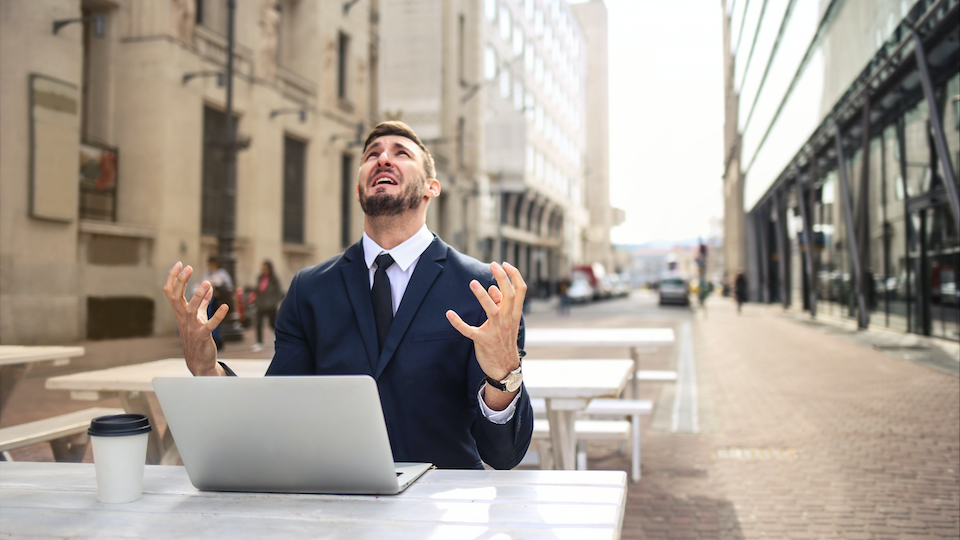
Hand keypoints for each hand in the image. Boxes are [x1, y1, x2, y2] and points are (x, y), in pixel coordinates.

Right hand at [162, 262, 226, 375]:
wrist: (199, 361)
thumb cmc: (197, 336)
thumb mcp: (199, 317)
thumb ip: (203, 302)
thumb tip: (209, 287)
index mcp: (180, 312)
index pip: (171, 292)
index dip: (173, 278)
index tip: (179, 263)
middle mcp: (183, 318)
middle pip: (176, 297)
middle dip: (181, 282)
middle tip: (188, 267)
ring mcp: (192, 328)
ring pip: (191, 310)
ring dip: (198, 296)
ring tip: (206, 283)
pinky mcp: (202, 337)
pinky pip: (209, 326)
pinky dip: (217, 316)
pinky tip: (225, 307)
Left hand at [446, 262, 525, 404]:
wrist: (505, 368)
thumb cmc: (504, 341)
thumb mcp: (507, 322)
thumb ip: (500, 305)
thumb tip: (492, 288)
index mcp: (514, 314)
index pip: (520, 290)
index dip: (514, 275)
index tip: (505, 264)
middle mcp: (507, 320)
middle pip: (509, 295)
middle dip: (502, 278)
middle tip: (493, 264)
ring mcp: (496, 331)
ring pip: (491, 310)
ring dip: (482, 296)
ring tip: (472, 283)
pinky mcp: (483, 341)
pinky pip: (470, 330)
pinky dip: (459, 323)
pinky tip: (449, 314)